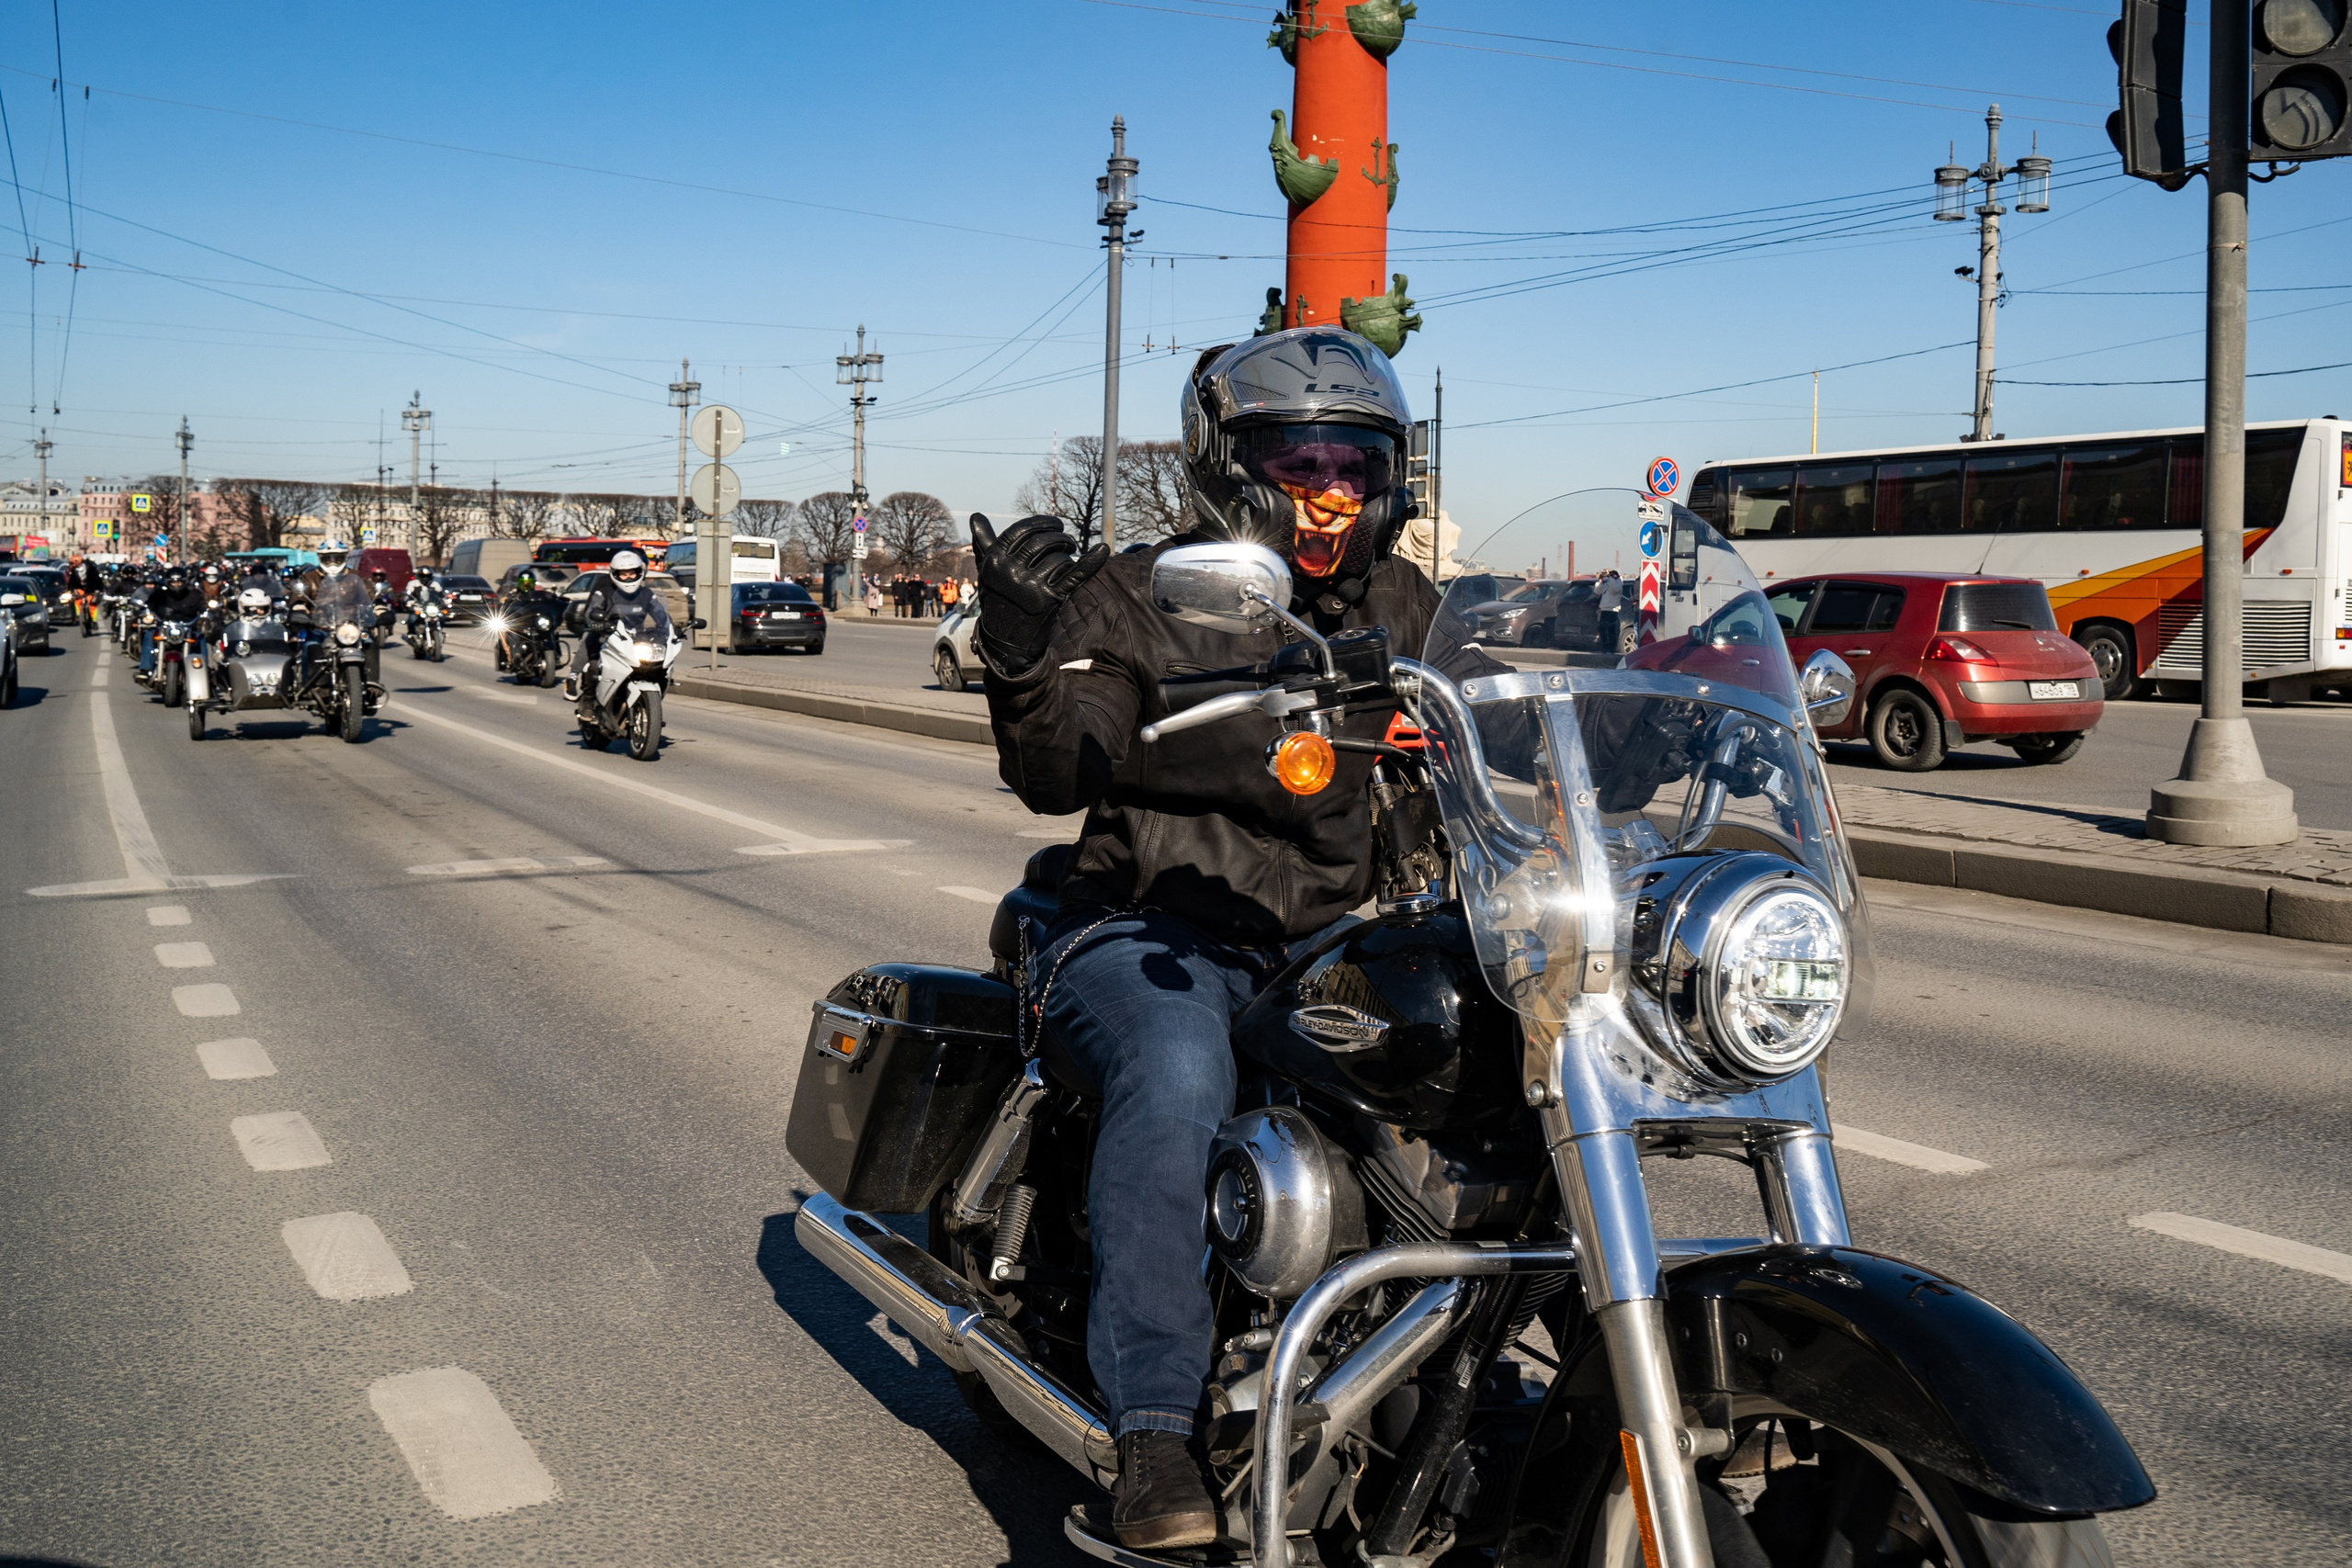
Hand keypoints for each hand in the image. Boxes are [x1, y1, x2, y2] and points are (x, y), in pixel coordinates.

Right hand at [969, 512, 1106, 671]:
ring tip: (1067, 561)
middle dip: (1060, 538)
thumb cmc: (998, 600)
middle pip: (1043, 541)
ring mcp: (1030, 586)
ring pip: (1059, 557)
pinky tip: (1102, 550)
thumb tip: (976, 516)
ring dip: (1068, 557)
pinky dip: (1091, 562)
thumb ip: (984, 543)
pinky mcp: (1049, 600)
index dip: (1042, 523)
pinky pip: (1074, 575)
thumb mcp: (986, 571)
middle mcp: (1010, 572)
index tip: (1055, 524)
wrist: (1006, 641)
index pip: (1022, 530)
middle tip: (1067, 543)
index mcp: (995, 560)